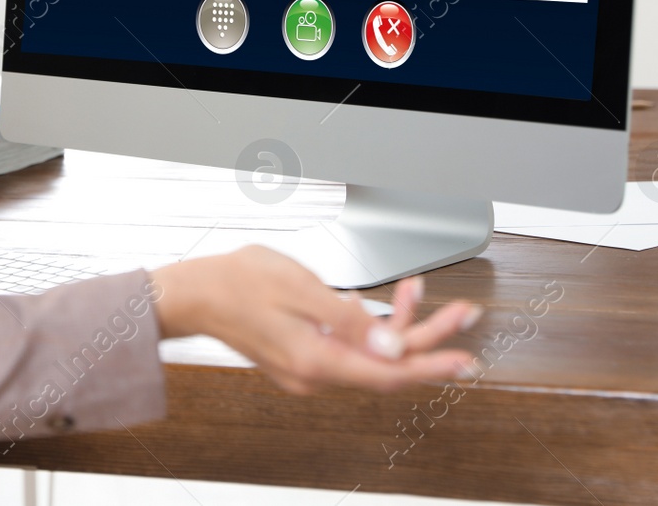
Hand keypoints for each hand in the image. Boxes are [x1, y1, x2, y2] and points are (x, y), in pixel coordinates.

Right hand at [149, 246, 479, 394]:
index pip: (389, 373)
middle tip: (461, 314)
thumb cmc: (235, 282)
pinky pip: (349, 349)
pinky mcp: (304, 356)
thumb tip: (392, 345)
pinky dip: (370, 326)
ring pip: (370, 355)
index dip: (432, 364)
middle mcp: (315, 373)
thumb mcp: (298, 288)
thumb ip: (348, 318)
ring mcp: (309, 368)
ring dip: (398, 325)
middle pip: (386, 364)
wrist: (193, 294)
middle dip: (426, 336)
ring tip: (419, 290)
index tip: (464, 358)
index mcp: (316, 360)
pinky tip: (379, 301)